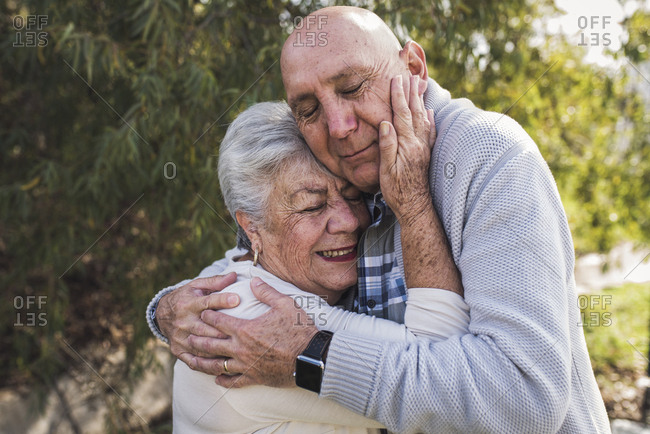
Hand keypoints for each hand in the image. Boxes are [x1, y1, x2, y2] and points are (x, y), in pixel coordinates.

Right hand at [156, 273, 238, 360]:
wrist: (161, 314)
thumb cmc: (186, 297)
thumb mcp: (197, 286)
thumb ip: (215, 281)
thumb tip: (234, 275)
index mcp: (188, 304)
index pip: (207, 302)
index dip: (222, 300)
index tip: (237, 299)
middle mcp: (183, 322)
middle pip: (206, 328)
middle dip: (223, 330)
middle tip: (244, 333)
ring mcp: (180, 338)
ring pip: (202, 347)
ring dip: (219, 351)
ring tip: (239, 353)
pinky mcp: (178, 351)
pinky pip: (195, 361)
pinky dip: (209, 366)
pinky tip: (225, 368)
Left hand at [186, 277, 317, 388]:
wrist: (310, 357)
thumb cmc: (298, 329)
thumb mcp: (285, 304)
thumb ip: (266, 292)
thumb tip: (254, 280)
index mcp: (245, 329)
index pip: (218, 321)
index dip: (208, 315)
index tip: (202, 312)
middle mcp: (240, 348)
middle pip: (211, 344)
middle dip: (197, 339)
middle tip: (188, 335)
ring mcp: (246, 365)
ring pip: (217, 365)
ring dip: (202, 362)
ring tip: (192, 359)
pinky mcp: (254, 378)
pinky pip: (234, 381)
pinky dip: (223, 380)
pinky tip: (217, 378)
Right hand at [378, 74, 436, 224]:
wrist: (415, 207)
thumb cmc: (397, 191)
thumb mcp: (386, 170)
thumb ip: (387, 146)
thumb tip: (385, 123)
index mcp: (406, 145)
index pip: (401, 115)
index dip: (398, 97)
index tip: (396, 80)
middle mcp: (418, 144)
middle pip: (414, 113)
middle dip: (411, 93)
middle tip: (410, 76)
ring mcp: (424, 148)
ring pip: (423, 119)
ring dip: (420, 102)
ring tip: (419, 87)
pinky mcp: (426, 154)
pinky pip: (430, 132)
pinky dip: (429, 119)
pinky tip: (429, 112)